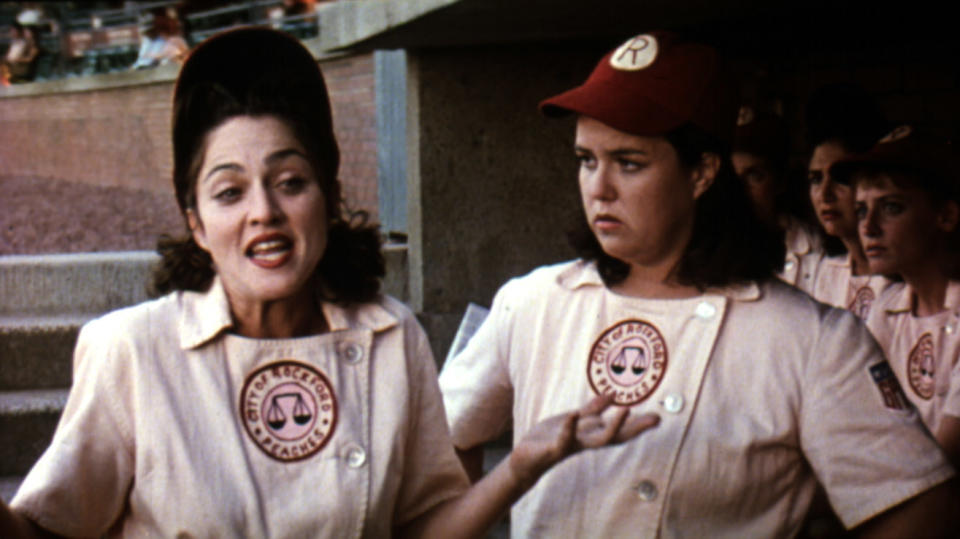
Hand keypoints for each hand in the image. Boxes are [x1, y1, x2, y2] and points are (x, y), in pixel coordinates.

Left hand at [508, 393, 658, 488]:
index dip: (639, 425)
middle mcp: (586, 442)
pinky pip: (564, 440)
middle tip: (655, 419)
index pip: (620, 430)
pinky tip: (574, 415)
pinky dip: (570, 428)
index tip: (658, 418)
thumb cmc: (551, 439)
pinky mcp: (553, 449)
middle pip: (616, 436)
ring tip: (626, 409)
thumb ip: (593, 410)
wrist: (526, 459)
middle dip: (636, 428)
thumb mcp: (574, 421)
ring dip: (613, 426)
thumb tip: (612, 395)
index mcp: (590, 434)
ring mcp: (572, 446)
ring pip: (597, 440)